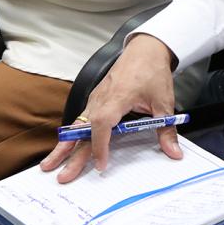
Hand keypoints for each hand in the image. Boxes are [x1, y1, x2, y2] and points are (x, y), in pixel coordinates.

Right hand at [41, 34, 180, 180]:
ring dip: (64, 146)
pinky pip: (81, 119)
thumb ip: (166, 129)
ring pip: (77, 125)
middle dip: (69, 154)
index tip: (100, 164)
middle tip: (61, 175)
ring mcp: (96, 98)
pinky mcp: (96, 99)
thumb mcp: (164, 102)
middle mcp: (101, 98)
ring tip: (50, 164)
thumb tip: (174, 152)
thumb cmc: (152, 71)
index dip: (100, 145)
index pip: (102, 124)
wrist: (146, 49)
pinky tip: (64, 148)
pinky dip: (72, 135)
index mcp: (117, 97)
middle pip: (82, 129)